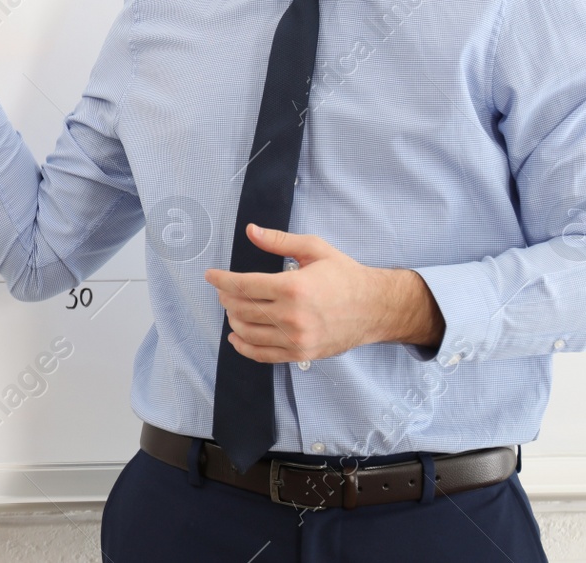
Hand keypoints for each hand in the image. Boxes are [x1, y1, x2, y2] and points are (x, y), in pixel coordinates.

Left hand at [204, 224, 395, 363]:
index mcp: (293, 287)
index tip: (211, 276)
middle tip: (224, 290)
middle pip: (241, 309)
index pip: (243, 285)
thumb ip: (279, 241)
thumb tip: (251, 230)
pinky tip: (236, 336)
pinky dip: (243, 347)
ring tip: (233, 308)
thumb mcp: (314, 249)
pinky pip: (262, 355)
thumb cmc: (344, 275)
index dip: (221, 280)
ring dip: (233, 319)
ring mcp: (296, 338)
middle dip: (226, 298)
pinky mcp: (301, 354)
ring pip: (247, 332)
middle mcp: (292, 316)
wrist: (374, 307)